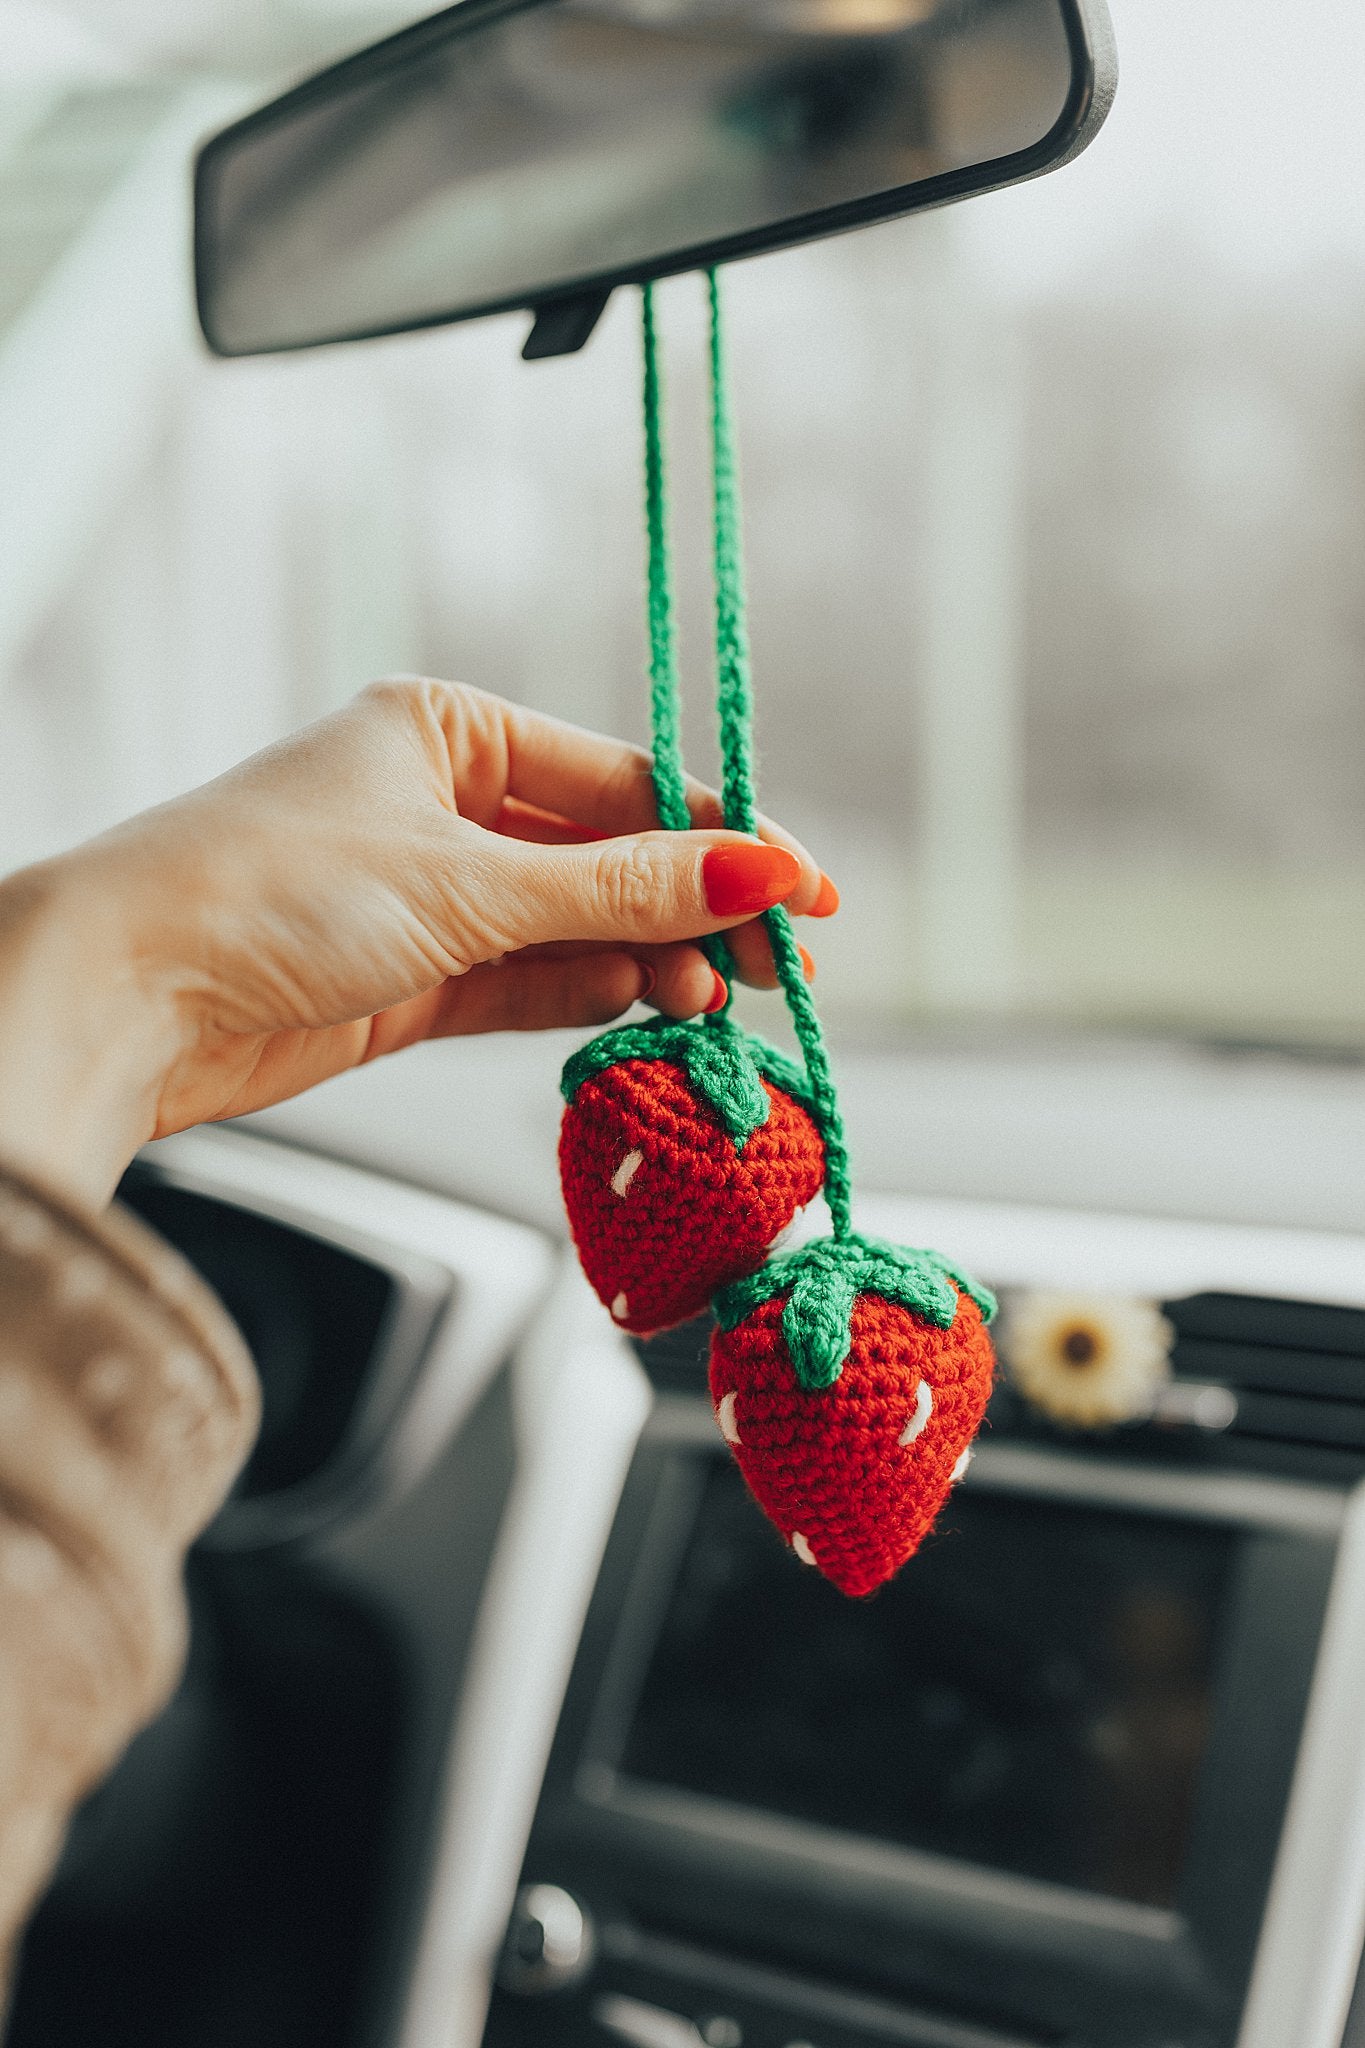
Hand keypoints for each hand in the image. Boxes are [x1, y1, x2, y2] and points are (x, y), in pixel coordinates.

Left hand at [0, 678, 834, 1207]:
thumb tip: (758, 872)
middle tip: (779, 968)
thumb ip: (622, 891)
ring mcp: (428, 894)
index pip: (624, 780)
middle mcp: (442, 802)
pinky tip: (647, 1010)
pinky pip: (530, 981)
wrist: (124, 996)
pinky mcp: (411, 977)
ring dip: (647, 962)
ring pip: (576, 926)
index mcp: (450, 729)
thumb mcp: (469, 883)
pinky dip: (589, 996)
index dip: (725, 837)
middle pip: (609, 857)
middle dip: (695, 911)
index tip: (808, 893)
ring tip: (713, 1001)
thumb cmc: (268, 891)